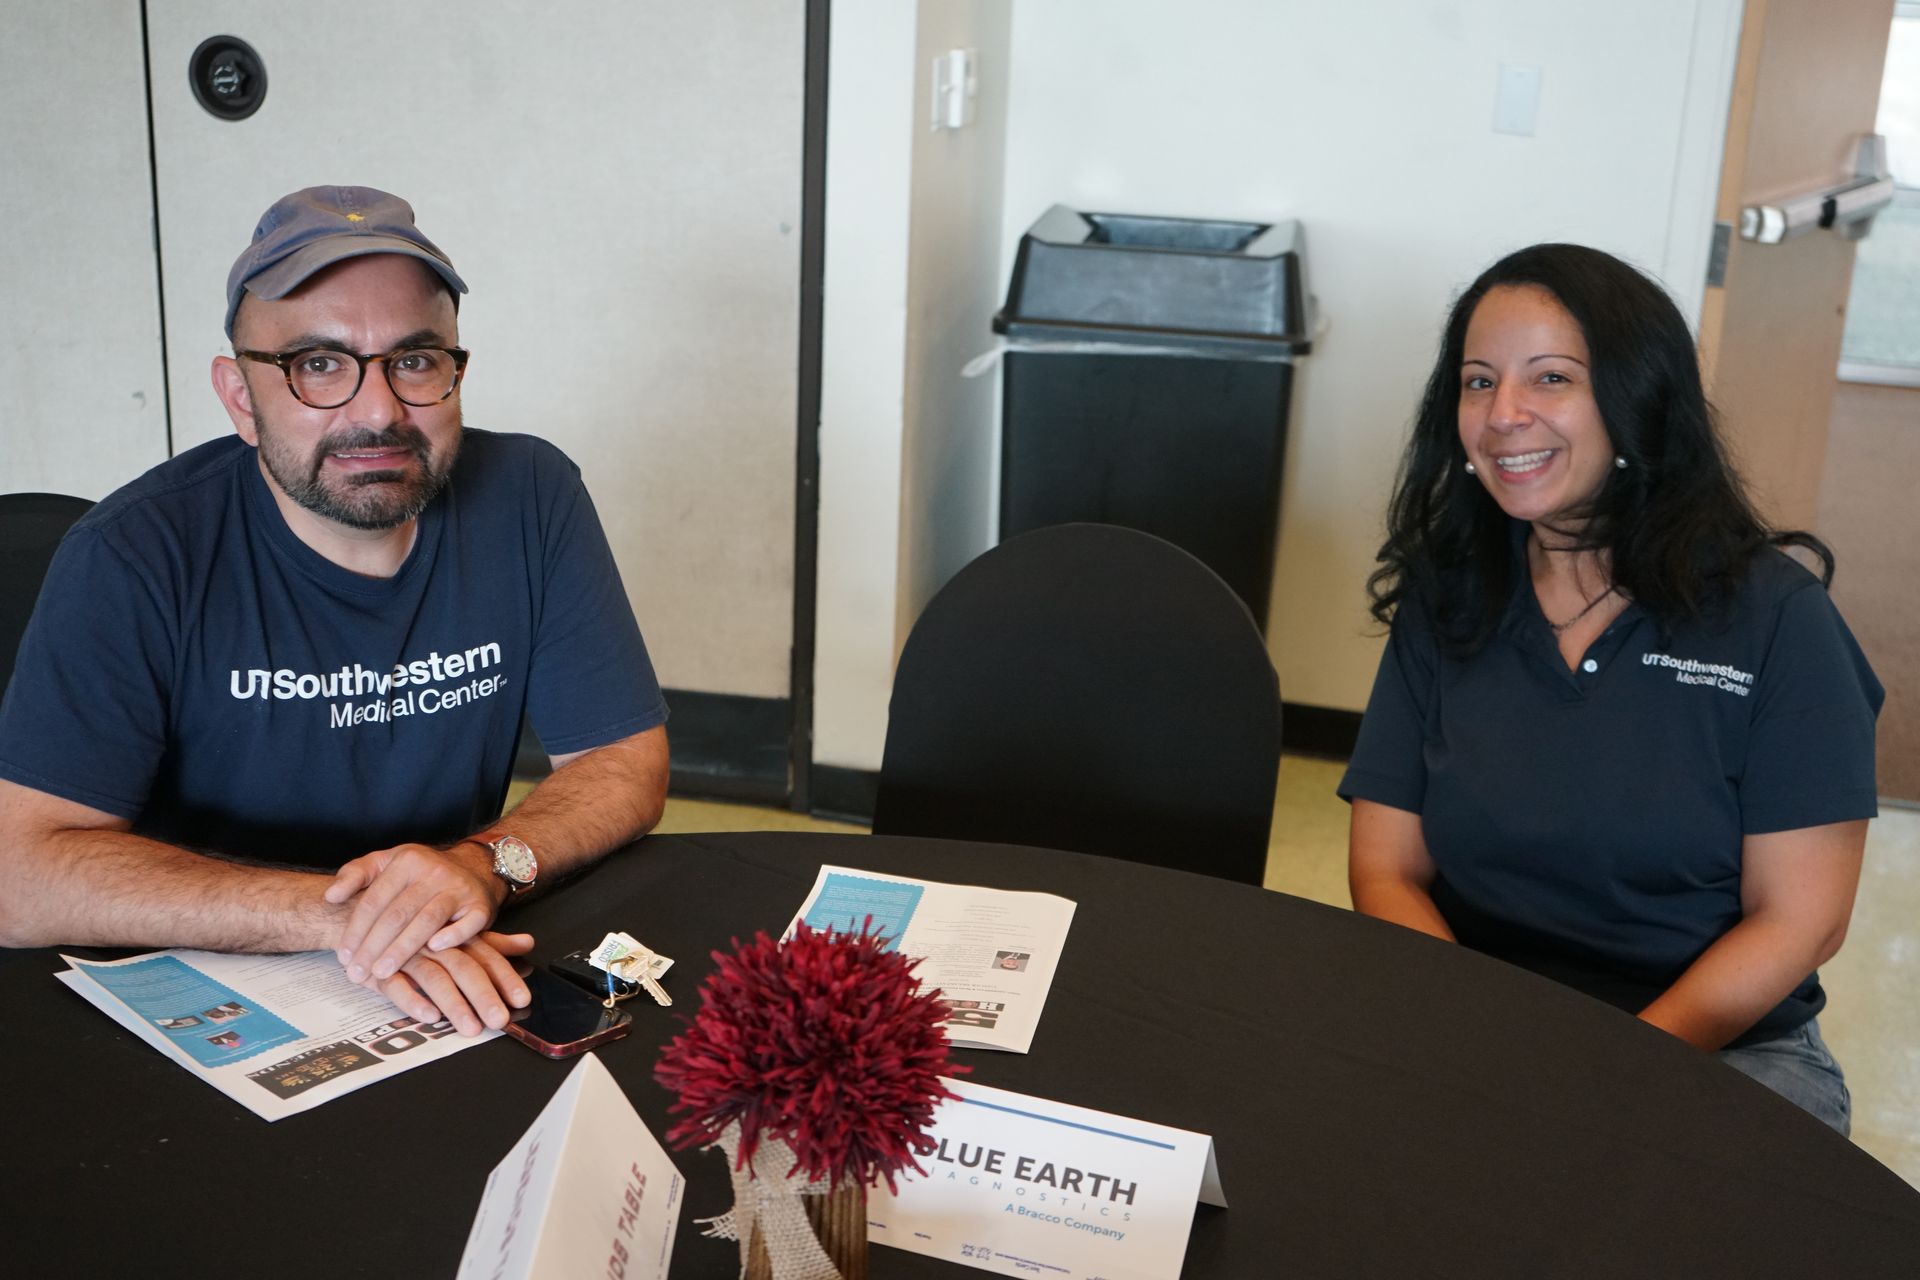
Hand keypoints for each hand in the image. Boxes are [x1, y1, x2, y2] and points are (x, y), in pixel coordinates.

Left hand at [325, 841, 503, 982]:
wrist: (475, 867)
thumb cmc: (421, 873)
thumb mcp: (387, 862)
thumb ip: (354, 874)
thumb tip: (330, 896)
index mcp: (407, 860)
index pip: (375, 900)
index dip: (356, 930)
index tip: (343, 957)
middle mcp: (434, 872)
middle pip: (398, 914)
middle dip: (373, 947)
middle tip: (356, 973)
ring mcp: (459, 888)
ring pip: (427, 921)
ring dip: (402, 949)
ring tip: (381, 973)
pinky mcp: (481, 905)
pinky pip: (468, 924)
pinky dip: (453, 936)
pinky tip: (434, 950)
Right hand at [374, 930, 533, 1036]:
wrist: (360, 914)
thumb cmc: (413, 927)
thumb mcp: (455, 933)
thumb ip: (492, 942)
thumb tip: (528, 943)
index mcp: (455, 936)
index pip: (486, 957)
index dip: (505, 978)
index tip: (522, 999)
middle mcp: (435, 944)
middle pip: (464, 968)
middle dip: (483, 996)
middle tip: (499, 1020)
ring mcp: (407, 956)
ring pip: (434, 978)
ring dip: (453, 1004)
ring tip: (470, 1027)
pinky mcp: (379, 969)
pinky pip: (395, 985)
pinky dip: (413, 1000)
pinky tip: (428, 1015)